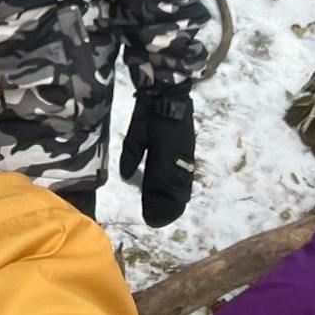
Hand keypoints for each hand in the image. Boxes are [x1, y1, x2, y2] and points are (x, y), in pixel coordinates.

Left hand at [119, 92, 194, 227]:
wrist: (170, 95)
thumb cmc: (150, 113)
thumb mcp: (137, 132)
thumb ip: (131, 154)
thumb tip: (126, 176)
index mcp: (163, 156)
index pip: (159, 187)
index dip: (155, 205)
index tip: (149, 218)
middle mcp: (177, 161)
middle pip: (173, 192)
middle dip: (165, 208)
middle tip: (156, 220)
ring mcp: (185, 158)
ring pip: (182, 186)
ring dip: (175, 202)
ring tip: (167, 214)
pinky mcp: (188, 153)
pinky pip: (186, 177)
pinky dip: (182, 190)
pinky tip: (177, 197)